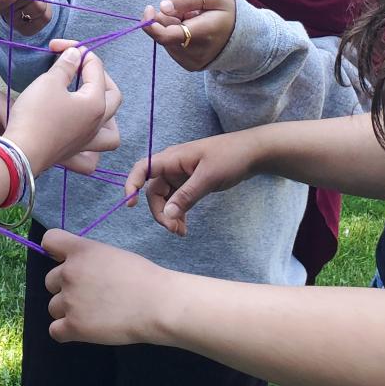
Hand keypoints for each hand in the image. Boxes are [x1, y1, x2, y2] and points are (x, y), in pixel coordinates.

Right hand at [3, 47, 120, 172]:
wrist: (21, 151)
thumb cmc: (36, 114)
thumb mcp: (49, 82)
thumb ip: (66, 65)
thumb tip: (76, 54)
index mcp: (96, 103)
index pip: (95, 68)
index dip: (78, 52)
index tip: (59, 46)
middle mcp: (98, 123)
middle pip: (113, 95)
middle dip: (99, 76)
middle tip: (79, 67)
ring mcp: (88, 140)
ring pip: (112, 130)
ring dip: (108, 114)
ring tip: (94, 103)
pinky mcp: (75, 151)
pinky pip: (95, 148)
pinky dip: (94, 138)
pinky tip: (82, 130)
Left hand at [42, 230, 171, 345]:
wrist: (157, 304)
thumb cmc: (142, 278)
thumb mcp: (111, 255)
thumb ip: (87, 259)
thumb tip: (75, 268)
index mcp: (80, 250)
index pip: (49, 240)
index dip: (55, 252)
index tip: (66, 262)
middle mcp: (69, 272)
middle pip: (49, 281)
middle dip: (66, 287)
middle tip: (91, 295)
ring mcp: (69, 300)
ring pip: (53, 307)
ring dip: (68, 311)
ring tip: (93, 313)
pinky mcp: (73, 326)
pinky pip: (55, 330)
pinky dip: (66, 331)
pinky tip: (85, 328)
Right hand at [123, 134, 260, 236]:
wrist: (253, 153)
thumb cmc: (230, 157)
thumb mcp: (208, 177)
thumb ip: (187, 196)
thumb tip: (167, 215)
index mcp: (172, 158)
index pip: (143, 168)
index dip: (132, 184)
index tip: (131, 204)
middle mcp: (172, 166)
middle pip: (153, 191)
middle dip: (160, 212)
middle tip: (174, 230)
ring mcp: (181, 175)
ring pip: (165, 198)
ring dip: (169, 216)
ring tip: (181, 232)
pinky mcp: (190, 183)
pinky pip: (177, 200)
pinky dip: (178, 213)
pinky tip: (184, 227)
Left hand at [142, 0, 235, 71]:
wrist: (245, 37)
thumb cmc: (227, 12)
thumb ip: (186, 0)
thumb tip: (162, 7)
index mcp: (203, 33)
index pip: (167, 35)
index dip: (152, 24)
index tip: (150, 8)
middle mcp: (196, 52)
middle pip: (165, 35)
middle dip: (166, 19)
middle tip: (184, 12)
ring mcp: (193, 62)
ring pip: (167, 42)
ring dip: (172, 28)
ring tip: (193, 22)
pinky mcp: (190, 66)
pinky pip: (172, 49)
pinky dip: (176, 38)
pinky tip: (192, 33)